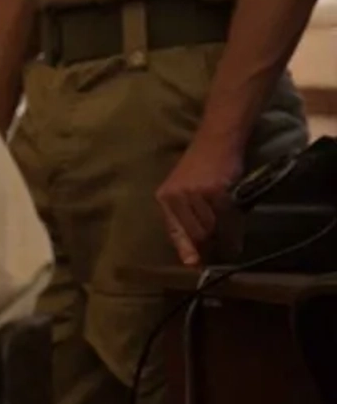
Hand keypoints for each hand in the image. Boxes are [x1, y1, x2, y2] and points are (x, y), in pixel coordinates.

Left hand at [157, 135, 244, 265]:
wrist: (216, 139)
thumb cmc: (202, 167)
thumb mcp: (185, 191)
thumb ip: (186, 218)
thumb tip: (193, 256)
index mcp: (165, 197)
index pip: (174, 230)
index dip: (185, 248)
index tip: (193, 264)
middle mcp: (176, 196)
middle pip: (196, 234)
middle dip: (211, 241)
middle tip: (224, 241)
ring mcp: (195, 193)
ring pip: (212, 227)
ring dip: (224, 231)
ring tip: (230, 221)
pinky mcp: (215, 190)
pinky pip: (227, 217)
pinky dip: (235, 223)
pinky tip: (237, 216)